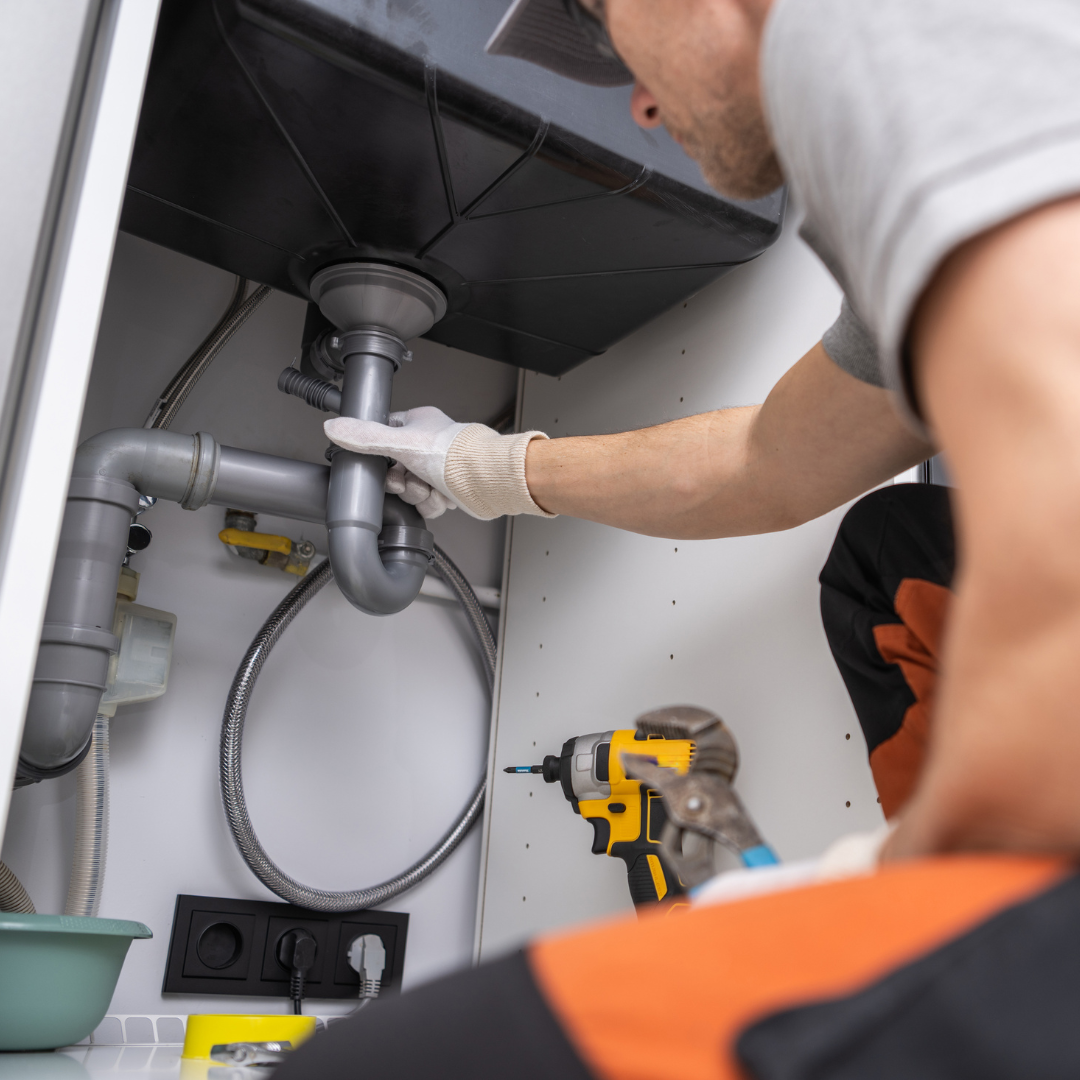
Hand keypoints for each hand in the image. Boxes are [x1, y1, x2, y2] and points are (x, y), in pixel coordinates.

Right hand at [325, 406, 467, 519]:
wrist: (484, 479)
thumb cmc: (453, 454)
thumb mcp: (399, 442)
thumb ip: (364, 437)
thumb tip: (334, 428)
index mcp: (418, 425)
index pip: (384, 438)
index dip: (380, 458)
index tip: (382, 467)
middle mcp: (430, 445)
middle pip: (397, 471)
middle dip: (402, 483)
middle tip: (409, 480)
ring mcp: (440, 468)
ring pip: (412, 490)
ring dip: (418, 494)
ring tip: (430, 487)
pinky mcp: (449, 489)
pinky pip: (428, 504)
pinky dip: (433, 504)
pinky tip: (441, 496)